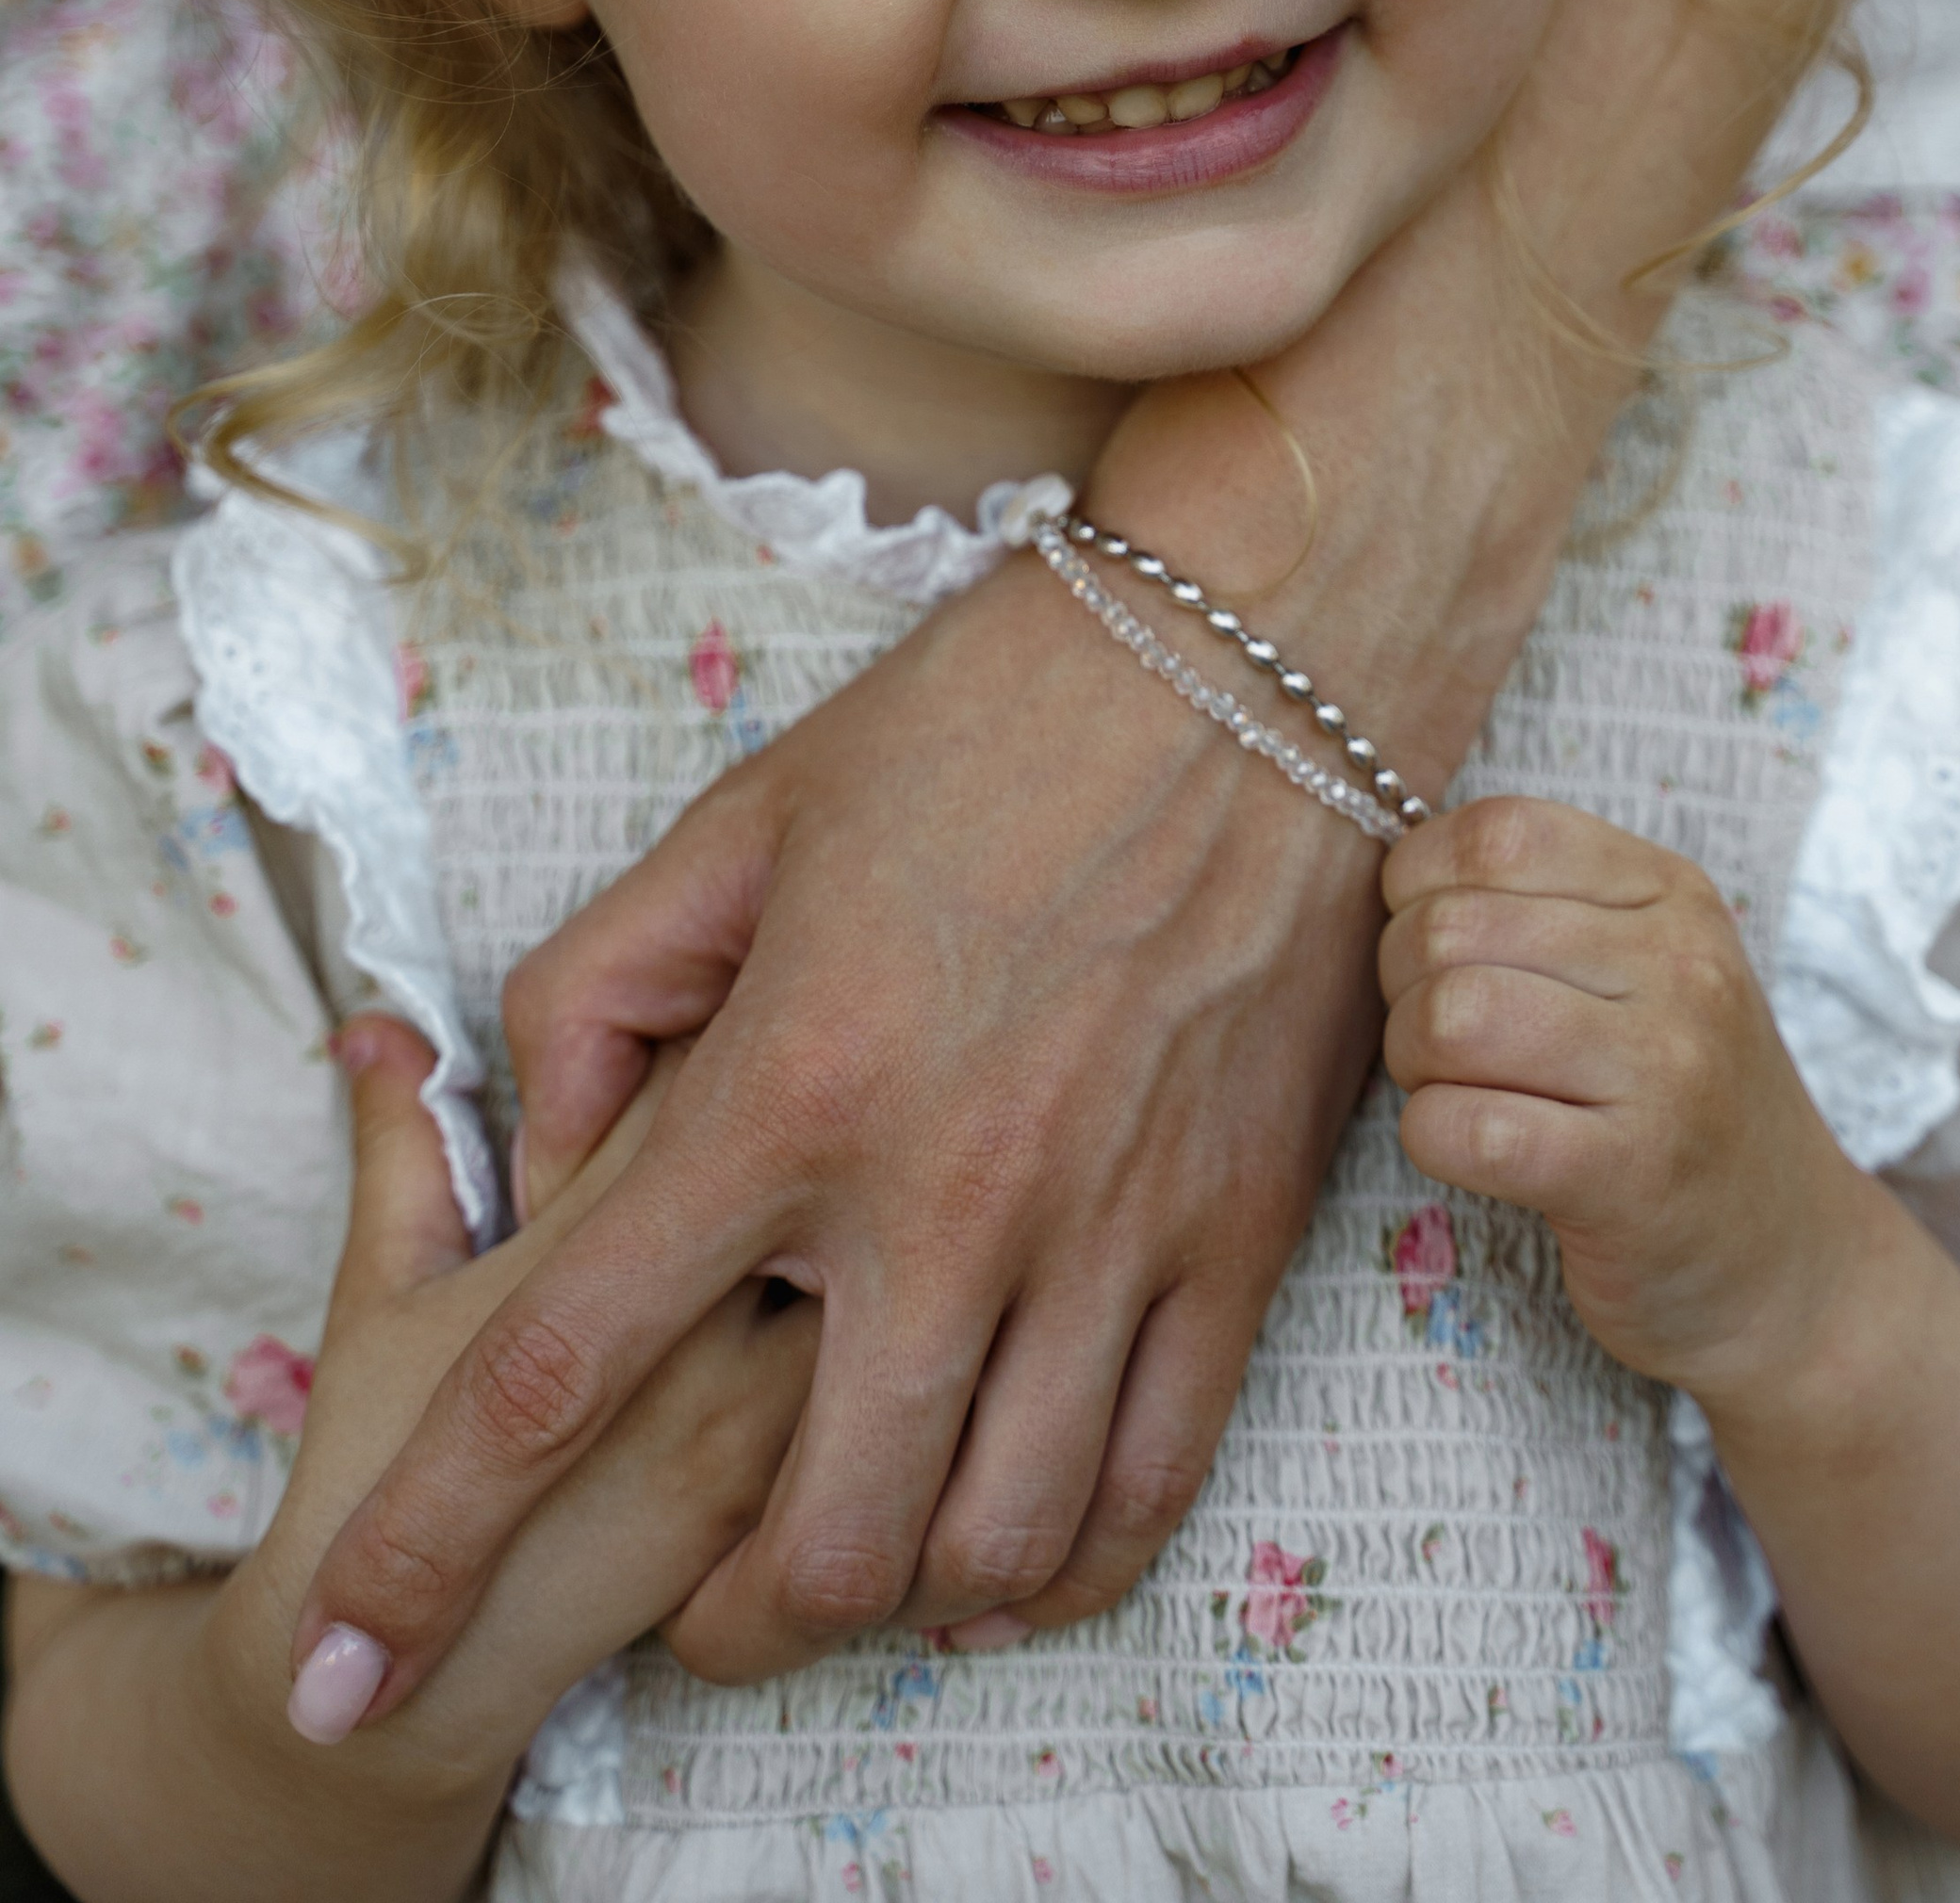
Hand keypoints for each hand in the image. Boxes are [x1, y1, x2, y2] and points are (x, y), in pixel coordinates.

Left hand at [289, 560, 1388, 1713]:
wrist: (1253, 659)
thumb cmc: (987, 718)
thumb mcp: (745, 816)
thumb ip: (601, 991)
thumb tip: (542, 1160)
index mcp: (790, 1084)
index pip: (558, 1372)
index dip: (427, 1547)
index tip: (344, 1662)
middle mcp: (944, 1195)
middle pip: (809, 1544)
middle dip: (715, 1629)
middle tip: (685, 1608)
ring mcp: (1106, 1231)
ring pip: (983, 1549)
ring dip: (886, 1610)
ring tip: (840, 1575)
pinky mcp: (1232, 1237)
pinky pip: (1145, 1488)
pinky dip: (1055, 1569)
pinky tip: (998, 1555)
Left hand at [1379, 795, 1878, 1398]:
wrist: (1790, 1264)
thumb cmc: (1679, 1103)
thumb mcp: (1647, 967)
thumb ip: (1541, 904)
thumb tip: (1395, 870)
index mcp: (1671, 892)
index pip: (1500, 832)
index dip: (1422, 885)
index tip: (1434, 946)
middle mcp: (1680, 966)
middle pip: (1450, 927)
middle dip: (1402, 985)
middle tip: (1437, 1038)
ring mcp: (1665, 1070)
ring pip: (1450, 1017)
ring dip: (1412, 1061)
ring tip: (1453, 1088)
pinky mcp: (1630, 1177)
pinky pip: (1465, 1128)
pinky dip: (1432, 1137)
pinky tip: (1469, 1150)